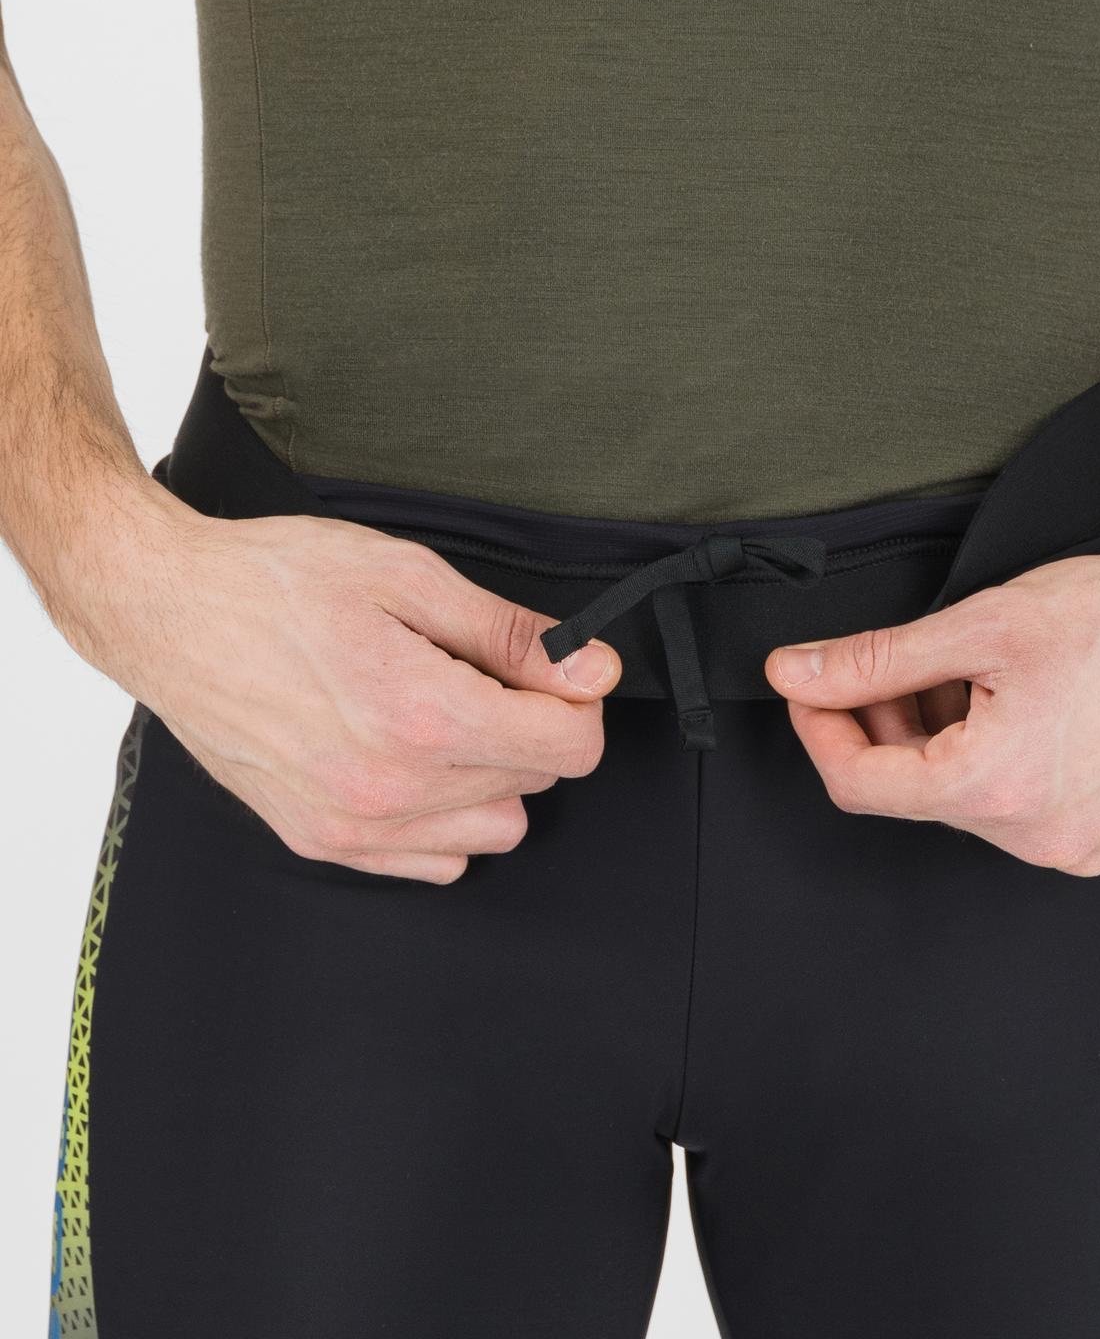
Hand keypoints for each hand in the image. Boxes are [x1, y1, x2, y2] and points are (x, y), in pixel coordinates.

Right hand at [60, 490, 618, 882]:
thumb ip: (512, 635)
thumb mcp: (410, 578)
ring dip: (493, 777)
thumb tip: (594, 671)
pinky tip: (410, 759)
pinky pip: (436, 861)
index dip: (576, 703)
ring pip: (496, 829)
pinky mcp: (323, 840)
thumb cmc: (276, 581)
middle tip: (475, 674)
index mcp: (422, 715)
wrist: (165, 611)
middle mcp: (392, 786)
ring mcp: (355, 823)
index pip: (571, 748)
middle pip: (536, 783)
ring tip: (441, 717)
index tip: (553, 675)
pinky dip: (444, 817)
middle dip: (528, 727)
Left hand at [765, 515, 1099, 874]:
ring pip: (960, 798)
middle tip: (892, 662)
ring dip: (936, 738)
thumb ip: (874, 661)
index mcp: (998, 790)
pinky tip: (1008, 700)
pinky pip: (1011, 807)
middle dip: (882, 724)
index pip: (858, 785)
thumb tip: (795, 673)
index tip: (810, 685)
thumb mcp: (981, 625)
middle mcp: (1035, 838)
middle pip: (910, 790)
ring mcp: (1074, 845)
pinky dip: (987, 757)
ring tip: (965, 670)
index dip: (819, 728)